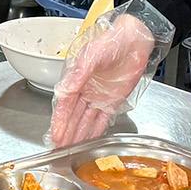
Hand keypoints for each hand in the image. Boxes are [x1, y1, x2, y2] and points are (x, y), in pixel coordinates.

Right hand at [49, 14, 156, 146]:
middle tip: (60, 149)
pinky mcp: (113, 100)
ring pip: (86, 120)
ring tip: (71, 149)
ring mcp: (99, 96)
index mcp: (77, 77)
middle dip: (66, 132)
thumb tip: (65, 90)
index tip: (55, 135)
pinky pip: (102, 119)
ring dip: (78, 134)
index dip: (60, 120)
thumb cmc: (112, 41)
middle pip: (74, 115)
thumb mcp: (92, 54)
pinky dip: (96, 130)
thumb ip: (78, 74)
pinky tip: (89, 140)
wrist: (135, 39)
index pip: (66, 104)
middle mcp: (85, 89)